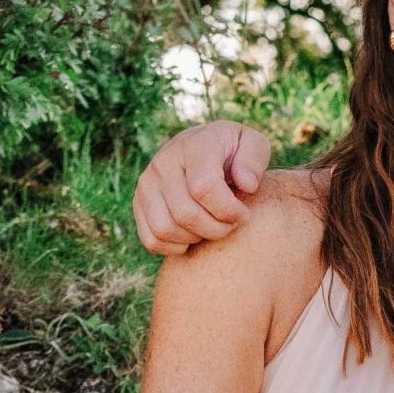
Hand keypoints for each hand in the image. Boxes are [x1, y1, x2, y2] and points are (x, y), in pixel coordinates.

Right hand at [134, 120, 271, 255]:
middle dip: (216, 229)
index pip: (204, 188)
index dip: (228, 210)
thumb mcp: (254, 145)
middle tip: (231, 224)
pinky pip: (152, 240)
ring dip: (195, 239)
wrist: (204, 150)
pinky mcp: (138, 203)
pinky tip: (194, 235)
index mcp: (194, 145)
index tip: (244, 213)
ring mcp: (147, 184)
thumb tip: (246, 184)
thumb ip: (254, 160)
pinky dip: (175, 247)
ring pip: (165, 229)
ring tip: (213, 228)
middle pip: (186, 214)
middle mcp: (163, 162)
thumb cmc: (234, 153)